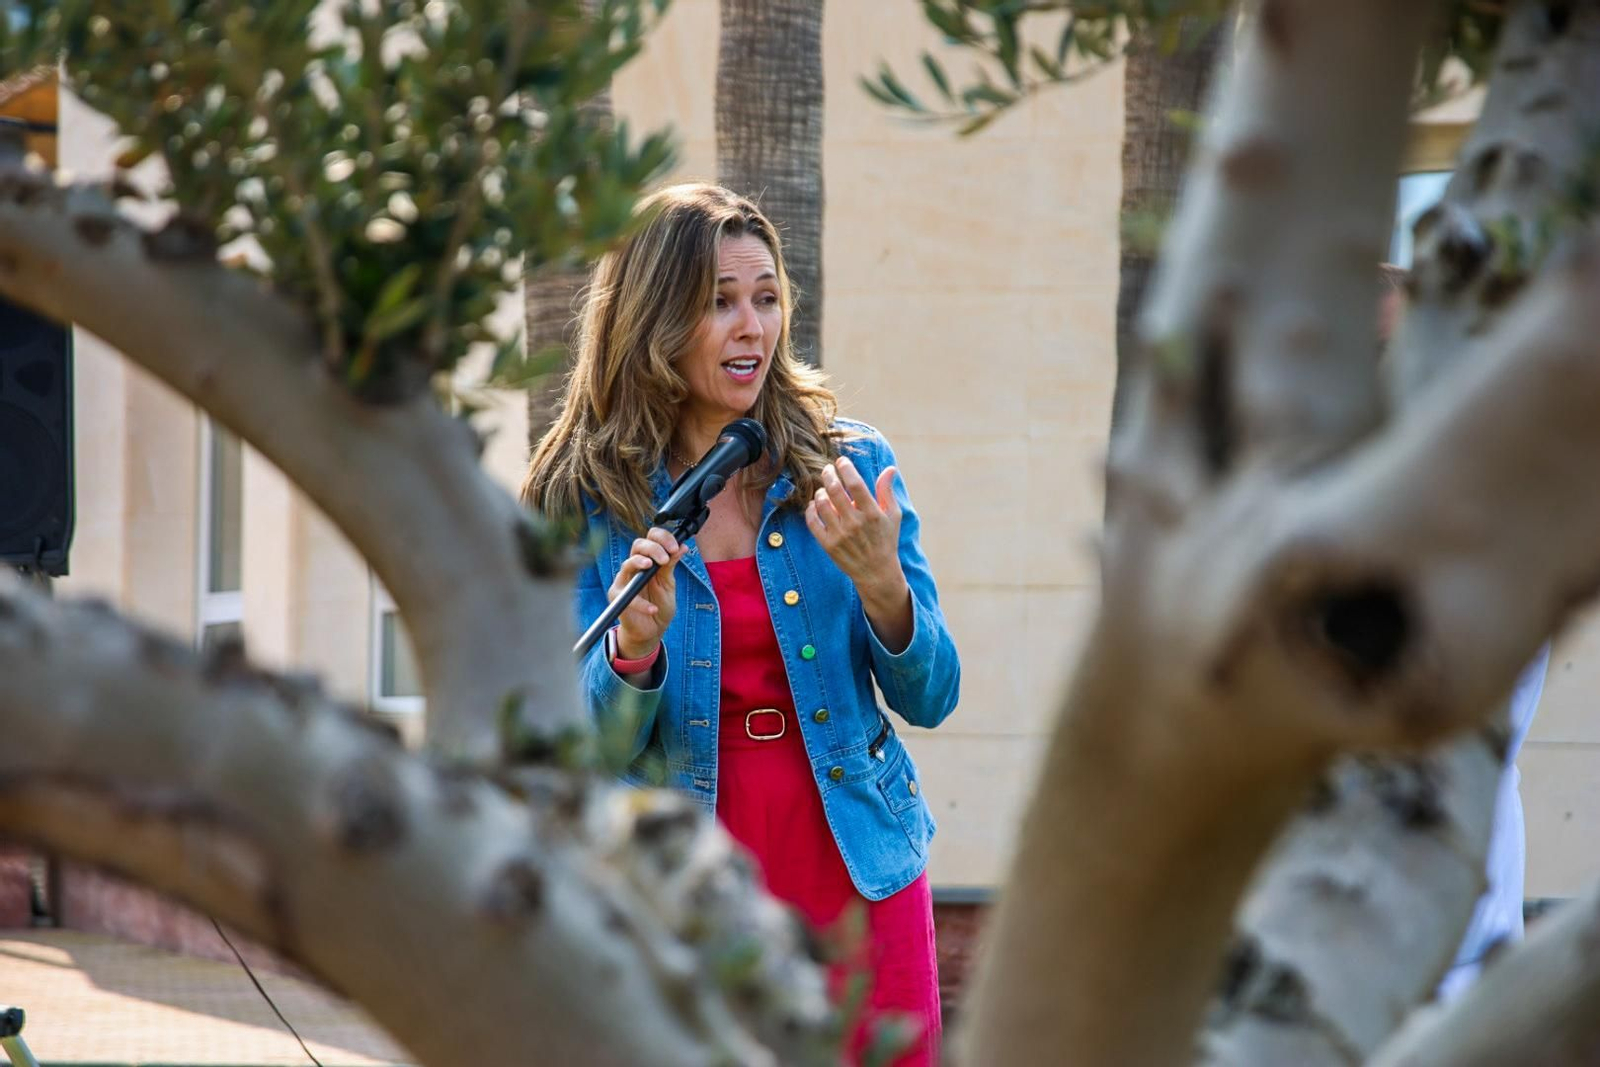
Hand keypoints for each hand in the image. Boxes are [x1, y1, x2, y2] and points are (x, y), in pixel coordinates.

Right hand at [609, 527, 685, 659]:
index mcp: (648, 560)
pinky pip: (627, 596)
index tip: (675, 546)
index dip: (662, 538)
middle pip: (638, 545)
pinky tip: (653, 609)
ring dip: (639, 562)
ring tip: (652, 566)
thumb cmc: (659, 605)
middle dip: (653, 548)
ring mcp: (624, 581)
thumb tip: (682, 547)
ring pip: (627, 564)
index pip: (651, 538)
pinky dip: (642, 603)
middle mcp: (634, 567)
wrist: (651, 630)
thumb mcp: (668, 584)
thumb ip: (671, 566)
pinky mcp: (617, 598)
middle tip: (665, 558)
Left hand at [805, 455, 905, 602]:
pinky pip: (813, 522)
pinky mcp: (828, 545)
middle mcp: (855, 523)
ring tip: (824, 488)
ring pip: (822, 504)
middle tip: (827, 469)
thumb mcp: (893, 515)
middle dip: (828, 474)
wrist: (876, 572)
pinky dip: (811, 509)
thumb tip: (889, 468)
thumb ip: (887, 491)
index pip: (855, 484)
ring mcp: (840, 535)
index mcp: (872, 514)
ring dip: (820, 491)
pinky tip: (815, 504)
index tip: (841, 461)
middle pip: (835, 491)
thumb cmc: (886, 540)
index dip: (846, 468)